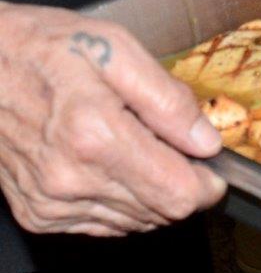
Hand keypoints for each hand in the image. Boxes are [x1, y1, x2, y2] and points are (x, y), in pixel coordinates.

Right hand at [0, 3, 225, 236]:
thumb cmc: (42, 48)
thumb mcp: (117, 50)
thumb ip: (168, 100)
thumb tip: (207, 142)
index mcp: (96, 136)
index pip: (179, 194)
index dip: (207, 184)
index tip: (211, 164)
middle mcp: (71, 178)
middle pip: (162, 213)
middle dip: (181, 185)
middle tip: (171, 147)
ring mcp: (51, 201)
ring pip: (135, 223)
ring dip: (151, 194)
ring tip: (134, 148)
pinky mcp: (38, 212)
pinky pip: (102, 224)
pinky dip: (119, 201)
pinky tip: (109, 165)